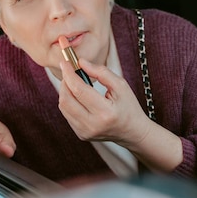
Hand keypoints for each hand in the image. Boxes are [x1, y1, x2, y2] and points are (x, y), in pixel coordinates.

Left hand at [58, 59, 182, 171]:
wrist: (133, 131)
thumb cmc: (129, 107)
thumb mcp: (121, 86)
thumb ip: (101, 72)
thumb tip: (81, 62)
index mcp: (106, 112)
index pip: (79, 91)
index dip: (69, 74)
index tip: (66, 62)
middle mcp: (93, 125)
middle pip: (66, 99)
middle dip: (65, 82)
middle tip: (70, 72)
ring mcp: (85, 132)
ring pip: (63, 107)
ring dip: (65, 91)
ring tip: (75, 83)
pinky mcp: (81, 134)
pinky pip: (67, 114)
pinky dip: (69, 102)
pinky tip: (78, 97)